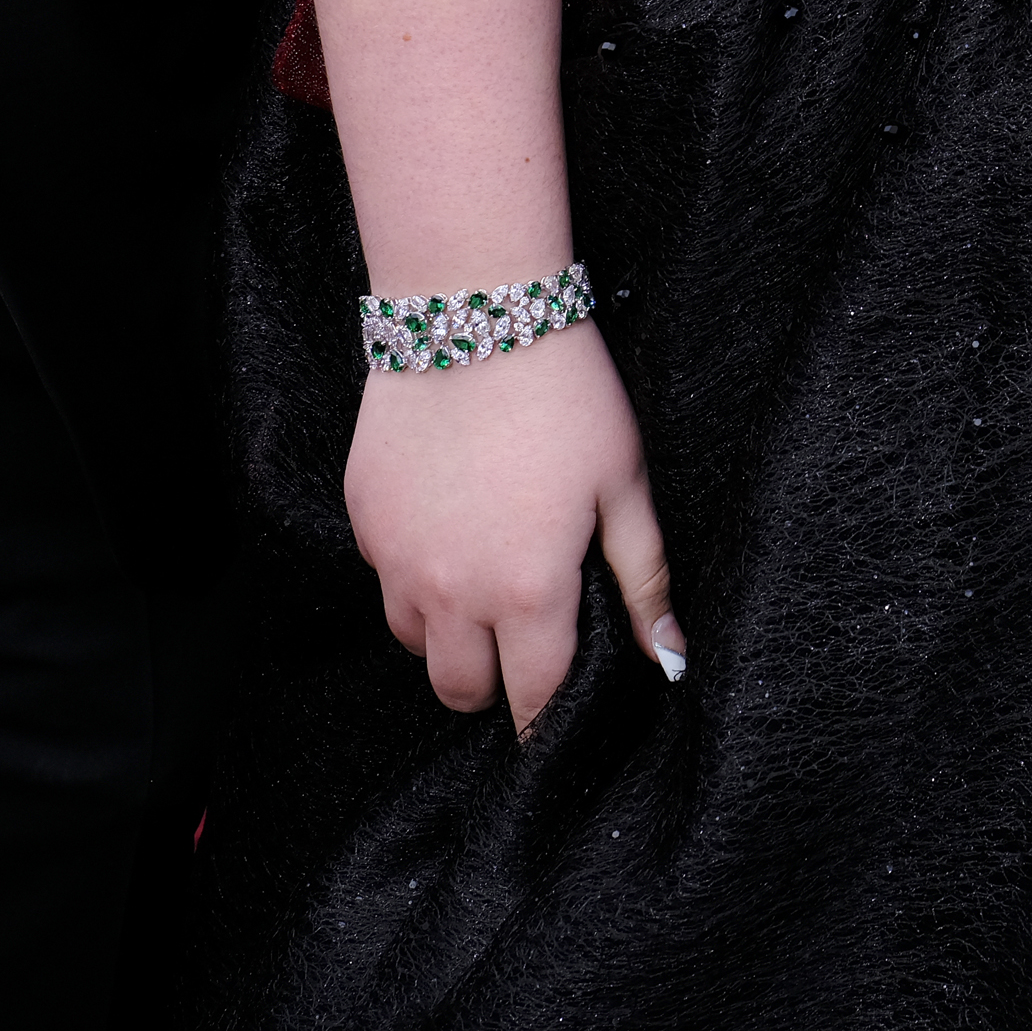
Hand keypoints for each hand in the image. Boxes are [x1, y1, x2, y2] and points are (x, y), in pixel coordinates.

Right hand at [349, 322, 679, 732]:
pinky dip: (413, 580)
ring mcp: (395, 558)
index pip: (533, 699)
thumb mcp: (623, 487)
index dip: (548, 717)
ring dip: (448, 635)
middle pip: (460, 691)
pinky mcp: (362, 521)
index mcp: (526, 591)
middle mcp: (450, 591)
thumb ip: (644, 583)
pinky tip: (448, 530)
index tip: (557, 712)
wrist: (473, 313)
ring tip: (485, 582)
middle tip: (524, 639)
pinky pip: (384, 583)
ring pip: (414, 643)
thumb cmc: (566, 397)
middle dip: (494, 682)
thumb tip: (670, 661)